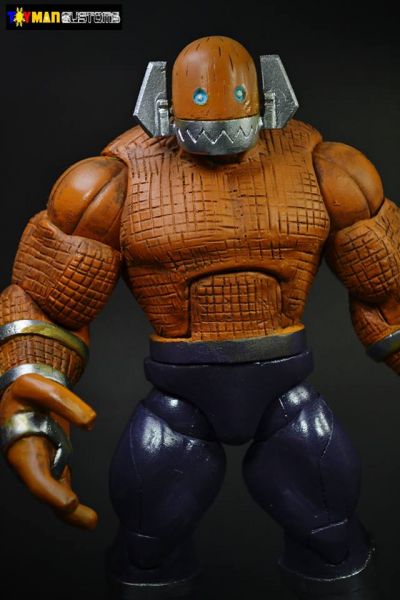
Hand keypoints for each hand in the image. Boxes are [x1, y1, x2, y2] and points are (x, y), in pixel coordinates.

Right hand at [0, 373, 96, 528]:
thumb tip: (90, 421)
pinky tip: (88, 518)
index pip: (35, 475)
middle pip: (45, 490)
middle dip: (62, 507)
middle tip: (86, 518)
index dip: (50, 492)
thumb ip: (64, 401)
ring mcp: (39, 465)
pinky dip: (72, 504)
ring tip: (91, 521)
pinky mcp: (51, 463)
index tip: (69, 503)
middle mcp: (28, 461)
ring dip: (70, 512)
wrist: (21, 392)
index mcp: (20, 446)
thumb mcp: (39, 386)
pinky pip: (61, 487)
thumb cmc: (26, 391)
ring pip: (54, 493)